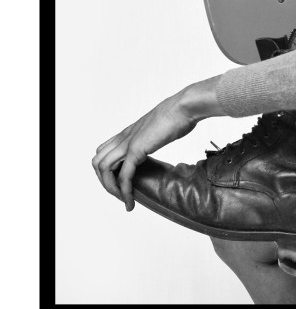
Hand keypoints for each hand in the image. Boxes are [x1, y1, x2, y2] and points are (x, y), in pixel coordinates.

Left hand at [91, 86, 204, 212]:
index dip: (107, 169)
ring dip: (111, 188)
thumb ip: (156, 133)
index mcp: (129, 132)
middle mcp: (124, 137)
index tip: (121, 182)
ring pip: (103, 169)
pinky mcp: (137, 150)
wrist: (184, 107)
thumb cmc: (179, 113)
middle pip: (98, 162)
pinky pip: (123, 175)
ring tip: (125, 200)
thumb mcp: (161, 126)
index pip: (104, 152)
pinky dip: (124, 191)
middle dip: (105, 181)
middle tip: (121, 194)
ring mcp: (128, 143)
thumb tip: (164, 137)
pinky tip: (130, 201)